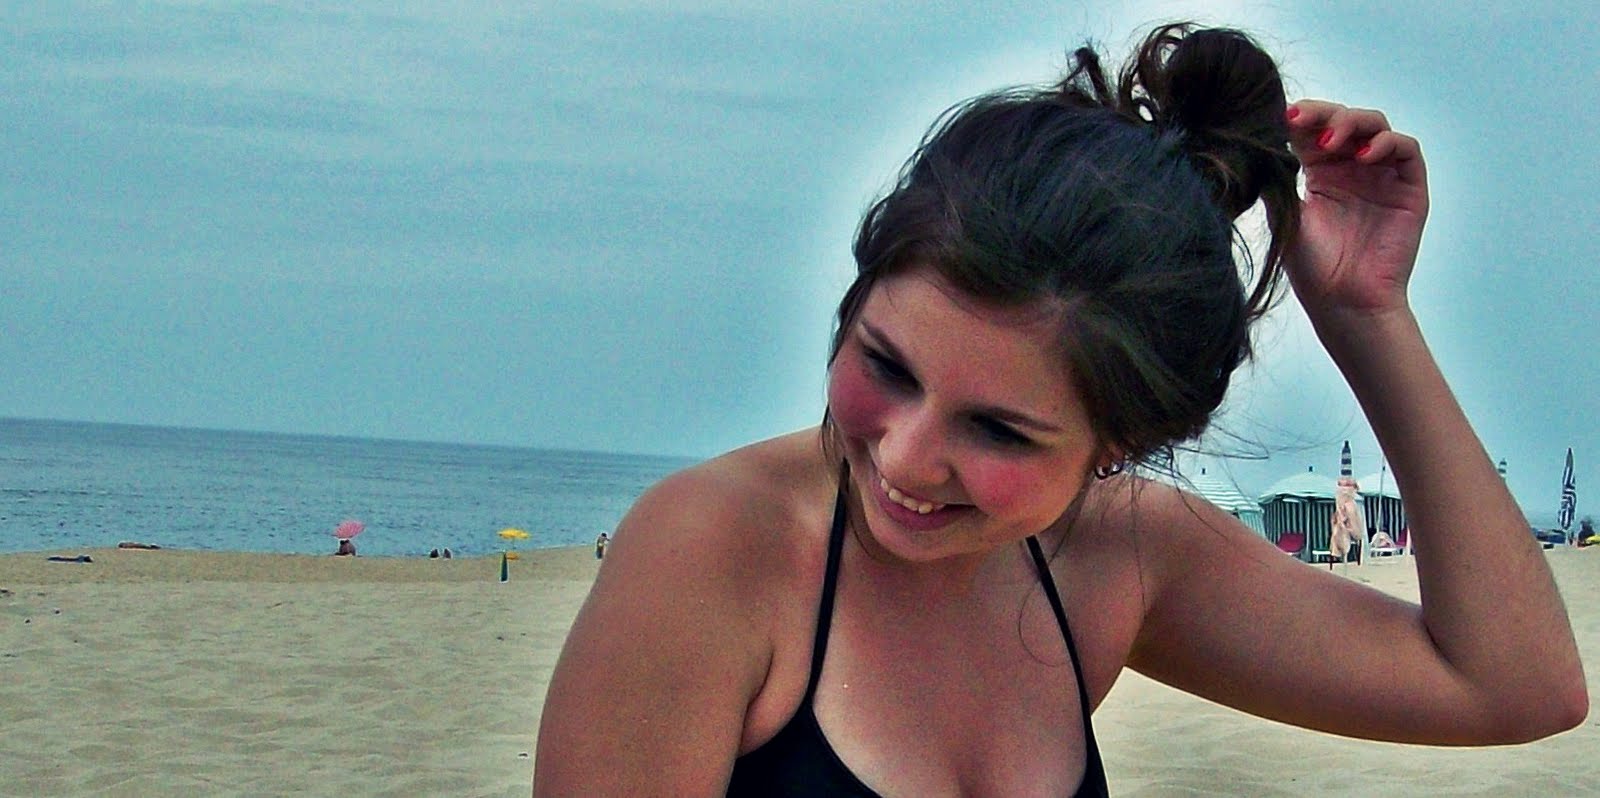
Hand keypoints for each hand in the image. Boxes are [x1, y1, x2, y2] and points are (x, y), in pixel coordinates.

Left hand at [1285, 100, 1428, 320]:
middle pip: (1345, 120)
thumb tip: (1261, 144)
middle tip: (1301, 120)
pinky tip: (1362, 156)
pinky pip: (1406, 150)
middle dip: (1324, 113)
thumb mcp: (1286, 216)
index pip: (1314, 131)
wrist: (1343, 301)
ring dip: (1353, 123)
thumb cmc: (1312, 267)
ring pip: (1376, 126)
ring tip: (1329, 141)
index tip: (1281, 115)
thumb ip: (1278, 179)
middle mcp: (1353, 169)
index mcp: (1322, 173)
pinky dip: (1387, 143)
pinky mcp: (1409, 188)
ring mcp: (1383, 176)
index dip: (1302, 117)